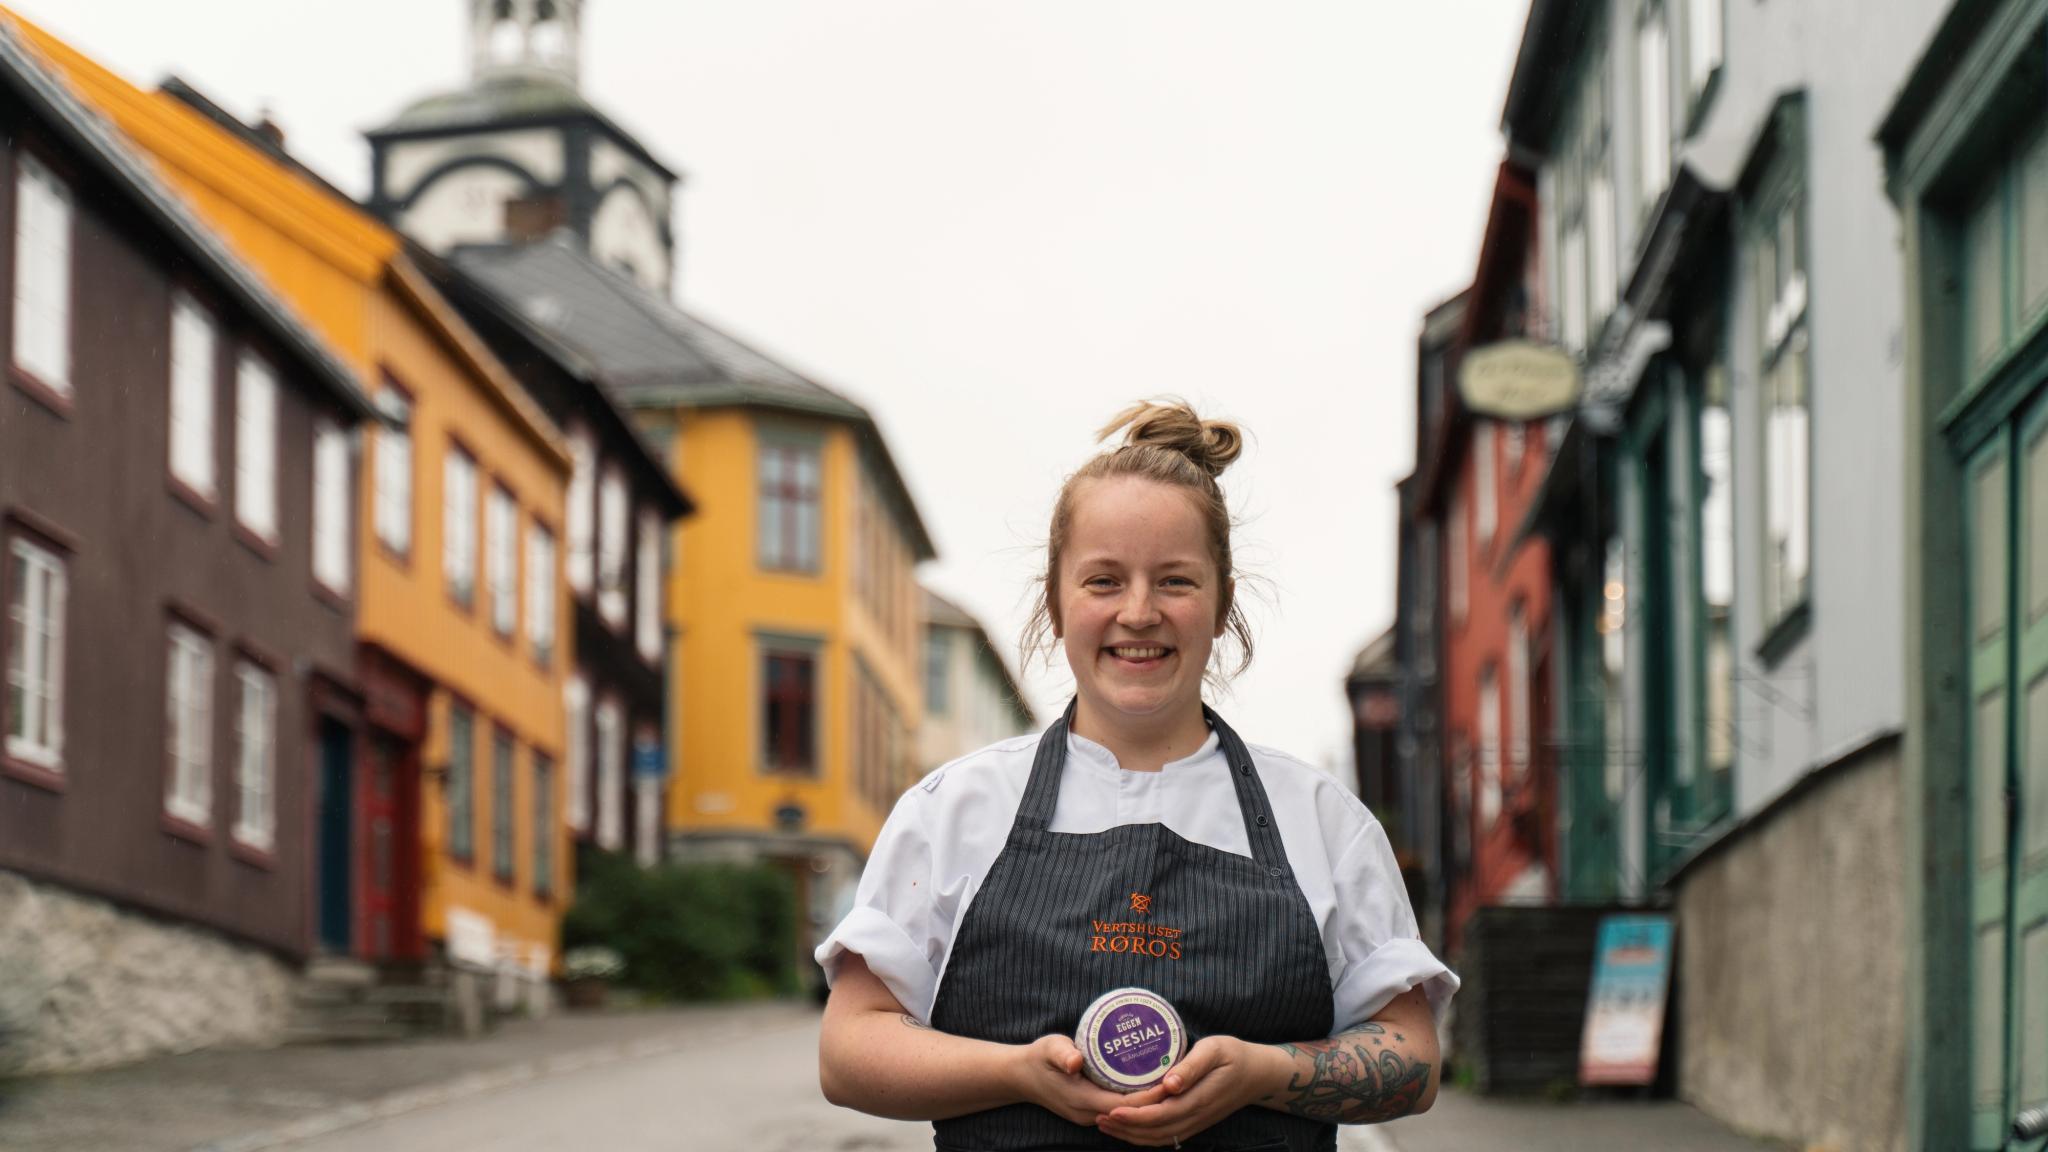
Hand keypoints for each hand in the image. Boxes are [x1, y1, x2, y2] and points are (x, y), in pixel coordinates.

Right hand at [1010, 1034, 1169, 1126]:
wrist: (1019, 1076)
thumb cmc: (1037, 1058)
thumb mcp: (1049, 1049)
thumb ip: (1062, 1054)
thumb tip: (1075, 1061)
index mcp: (1083, 1100)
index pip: (1126, 1105)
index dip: (1150, 1097)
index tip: (1171, 1081)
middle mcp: (1088, 1114)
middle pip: (1132, 1113)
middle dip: (1156, 1100)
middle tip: (1180, 1080)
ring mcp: (1088, 1116)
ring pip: (1127, 1114)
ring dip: (1148, 1103)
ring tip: (1172, 1083)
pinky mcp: (1089, 1112)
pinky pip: (1118, 1110)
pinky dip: (1135, 1101)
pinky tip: (1149, 1086)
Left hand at [1096, 1035, 1283, 1146]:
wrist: (1258, 1075)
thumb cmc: (1234, 1055)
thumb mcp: (1215, 1050)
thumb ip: (1192, 1067)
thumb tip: (1170, 1084)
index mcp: (1197, 1099)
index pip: (1159, 1115)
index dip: (1133, 1117)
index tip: (1110, 1110)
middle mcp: (1195, 1117)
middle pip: (1154, 1131)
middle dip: (1124, 1129)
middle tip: (1097, 1118)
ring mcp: (1195, 1123)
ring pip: (1158, 1138)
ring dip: (1131, 1135)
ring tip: (1105, 1124)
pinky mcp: (1195, 1122)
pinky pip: (1166, 1136)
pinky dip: (1144, 1135)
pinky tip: (1129, 1127)